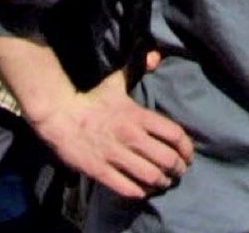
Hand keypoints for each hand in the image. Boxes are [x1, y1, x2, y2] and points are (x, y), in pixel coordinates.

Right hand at [33, 56, 193, 199]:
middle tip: (179, 172)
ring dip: (162, 182)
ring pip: (150, 176)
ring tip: (164, 183)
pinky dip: (140, 192)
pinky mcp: (100, 171)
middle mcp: (131, 136)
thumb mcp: (115, 81)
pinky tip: (144, 190)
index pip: (174, 134)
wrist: (59, 116)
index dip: (187, 148)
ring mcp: (115, 155)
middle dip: (178, 169)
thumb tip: (156, 56)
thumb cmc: (91, 99)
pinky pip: (128, 188)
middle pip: (167, 159)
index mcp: (138, 116)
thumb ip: (137, 67)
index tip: (188, 155)